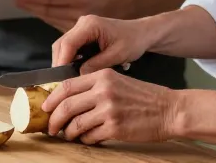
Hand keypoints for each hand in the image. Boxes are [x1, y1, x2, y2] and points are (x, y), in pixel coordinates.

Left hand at [15, 0, 128, 31]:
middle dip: (31, 5)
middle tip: (16, 0)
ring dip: (35, 13)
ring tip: (21, 5)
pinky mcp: (75, 33)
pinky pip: (55, 25)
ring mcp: (76, 26)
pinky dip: (44, 18)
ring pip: (50, 20)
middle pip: (48, 11)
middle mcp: (77, 13)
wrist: (117, 9)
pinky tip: (35, 12)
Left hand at [41, 69, 177, 144]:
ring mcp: (109, 110)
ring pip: (75, 124)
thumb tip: (68, 99)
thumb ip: (95, 86)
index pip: (67, 86)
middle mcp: (104, 91)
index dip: (52, 99)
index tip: (46, 108)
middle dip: (54, 119)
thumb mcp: (118, 81)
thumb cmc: (144, 97)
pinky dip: (85, 139)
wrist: (169, 110)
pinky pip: (90, 136)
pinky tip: (88, 139)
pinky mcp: (115, 128)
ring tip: (69, 135)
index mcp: (102, 76)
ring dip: (68, 133)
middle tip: (51, 127)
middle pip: (66, 106)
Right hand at [51, 14, 154, 73]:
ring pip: (63, 47)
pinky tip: (75, 72)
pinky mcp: (82, 34)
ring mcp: (81, 28)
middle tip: (62, 83)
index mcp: (90, 25)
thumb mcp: (117, 55)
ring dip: (64, 63)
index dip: (62, 62)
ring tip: (69, 80)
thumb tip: (78, 77)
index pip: (68, 44)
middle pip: (61, 44)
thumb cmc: (133, 42)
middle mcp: (82, 23)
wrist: (142, 33)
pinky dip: (70, 60)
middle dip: (60, 64)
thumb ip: (97, 65)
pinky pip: (70, 48)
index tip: (61, 79)